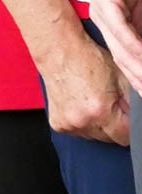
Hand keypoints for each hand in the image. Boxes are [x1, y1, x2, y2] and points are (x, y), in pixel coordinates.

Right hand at [41, 31, 129, 145]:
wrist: (61, 54)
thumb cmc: (89, 61)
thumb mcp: (122, 76)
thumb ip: (134, 100)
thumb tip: (138, 115)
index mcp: (101, 111)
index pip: (125, 136)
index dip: (131, 128)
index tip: (130, 119)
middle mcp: (83, 122)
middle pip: (110, 139)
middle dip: (115, 125)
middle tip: (112, 105)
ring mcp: (69, 126)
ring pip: (95, 137)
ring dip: (99, 125)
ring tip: (95, 103)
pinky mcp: (59, 125)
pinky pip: (79, 132)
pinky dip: (84, 122)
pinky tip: (83, 106)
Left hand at [89, 0, 141, 95]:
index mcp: (116, 26)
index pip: (127, 58)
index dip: (137, 75)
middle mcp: (106, 23)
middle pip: (121, 59)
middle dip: (136, 79)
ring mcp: (104, 14)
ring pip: (120, 49)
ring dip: (135, 67)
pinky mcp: (105, 3)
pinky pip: (120, 30)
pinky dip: (132, 45)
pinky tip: (140, 56)